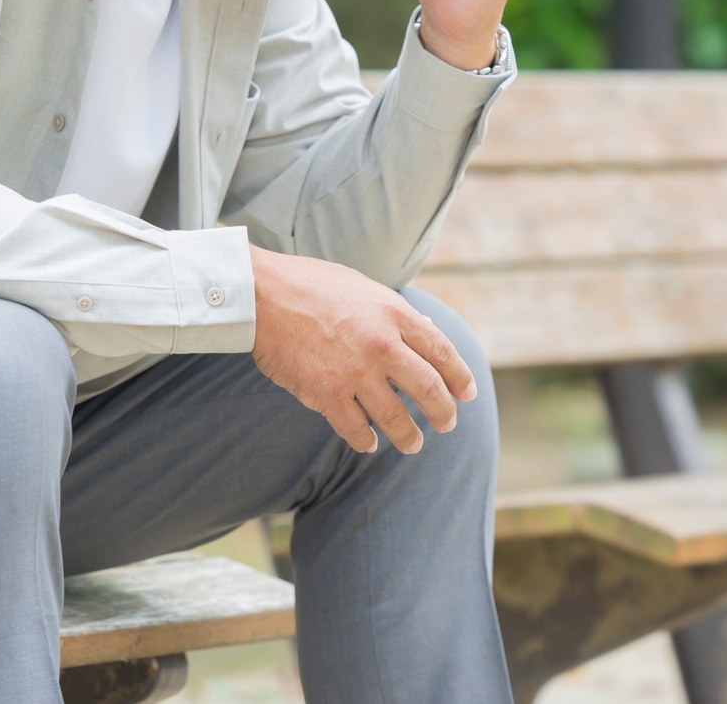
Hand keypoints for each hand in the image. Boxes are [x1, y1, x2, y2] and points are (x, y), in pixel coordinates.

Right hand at [249, 246, 477, 453]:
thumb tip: (423, 326)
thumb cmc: (309, 283)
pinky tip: (369, 442)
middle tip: (446, 424)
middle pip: (429, 389)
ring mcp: (355, 372)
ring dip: (408, 436)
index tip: (466, 393)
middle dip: (443, 413)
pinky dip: (366, 440)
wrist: (260, 294)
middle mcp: (381, 344)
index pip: (442, 351)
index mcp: (393, 313)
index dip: (460, 376)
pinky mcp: (326, 394)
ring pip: (396, 418)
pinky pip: (355, 429)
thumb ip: (393, 311)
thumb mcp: (362, 285)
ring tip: (412, 444)